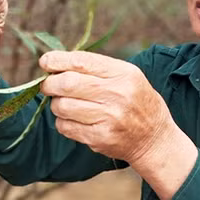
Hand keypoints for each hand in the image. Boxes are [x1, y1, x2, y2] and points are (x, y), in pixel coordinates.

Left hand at [38, 51, 174, 163]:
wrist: (154, 138)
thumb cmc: (136, 101)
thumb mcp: (127, 76)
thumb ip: (96, 68)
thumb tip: (55, 63)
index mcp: (124, 74)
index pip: (82, 62)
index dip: (57, 60)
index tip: (45, 62)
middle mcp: (117, 94)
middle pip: (67, 84)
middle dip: (50, 83)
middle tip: (48, 85)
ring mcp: (109, 118)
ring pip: (62, 106)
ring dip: (56, 104)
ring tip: (65, 103)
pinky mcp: (100, 138)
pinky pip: (66, 127)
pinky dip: (63, 122)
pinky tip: (73, 119)